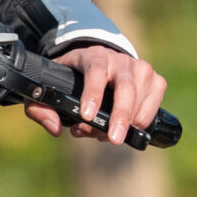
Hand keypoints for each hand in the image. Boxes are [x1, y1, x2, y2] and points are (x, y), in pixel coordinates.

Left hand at [26, 44, 166, 145]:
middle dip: (119, 116)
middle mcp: (119, 60)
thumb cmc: (73, 78)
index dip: (93, 94)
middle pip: (125, 87)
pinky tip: (129, 127)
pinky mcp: (155, 79)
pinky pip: (154, 104)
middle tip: (113, 139)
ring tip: (108, 136)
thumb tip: (55, 128)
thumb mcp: (50, 86)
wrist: (102, 62)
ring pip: (140, 98)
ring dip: (127, 123)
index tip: (87, 116)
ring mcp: (140, 68)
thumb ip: (41, 108)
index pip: (95, 71)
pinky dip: (143, 120)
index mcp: (92, 57)